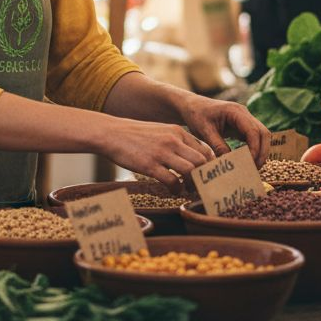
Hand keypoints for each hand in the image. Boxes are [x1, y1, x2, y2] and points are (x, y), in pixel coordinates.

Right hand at [96, 118, 215, 190]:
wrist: (111, 133)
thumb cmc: (135, 134)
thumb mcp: (160, 130)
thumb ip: (177, 141)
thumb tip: (191, 156)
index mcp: (178, 132)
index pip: (205, 149)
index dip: (209, 165)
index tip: (207, 175)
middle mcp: (173, 140)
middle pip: (202, 161)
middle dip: (204, 177)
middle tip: (200, 186)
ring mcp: (161, 152)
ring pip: (191, 170)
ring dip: (193, 184)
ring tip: (188, 189)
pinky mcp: (149, 165)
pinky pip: (172, 180)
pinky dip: (177, 189)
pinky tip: (173, 190)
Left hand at [174, 94, 270, 167]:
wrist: (191, 106)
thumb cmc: (196, 115)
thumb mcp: (204, 131)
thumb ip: (218, 146)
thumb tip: (230, 163)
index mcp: (235, 111)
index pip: (253, 131)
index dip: (254, 148)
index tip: (249, 163)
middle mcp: (244, 113)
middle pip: (263, 133)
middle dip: (262, 152)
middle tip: (254, 169)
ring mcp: (245, 119)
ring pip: (262, 136)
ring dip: (260, 152)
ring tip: (252, 168)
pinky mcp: (243, 126)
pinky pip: (254, 138)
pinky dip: (254, 149)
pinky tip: (247, 162)